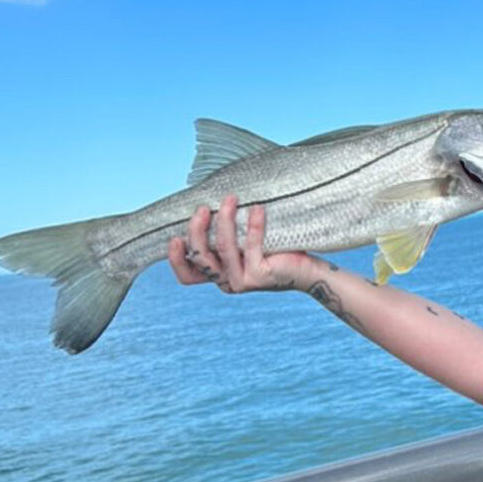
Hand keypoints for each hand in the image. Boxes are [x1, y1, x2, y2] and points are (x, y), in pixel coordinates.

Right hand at [168, 195, 316, 292]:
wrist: (309, 272)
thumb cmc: (277, 251)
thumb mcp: (246, 243)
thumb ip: (228, 234)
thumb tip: (213, 201)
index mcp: (220, 275)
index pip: (188, 276)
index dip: (176, 260)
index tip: (173, 237)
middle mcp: (228, 282)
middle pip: (200, 259)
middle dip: (197, 231)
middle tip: (203, 208)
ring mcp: (243, 281)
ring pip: (223, 250)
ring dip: (225, 221)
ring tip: (231, 199)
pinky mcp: (260, 276)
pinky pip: (251, 246)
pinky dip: (254, 225)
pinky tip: (259, 209)